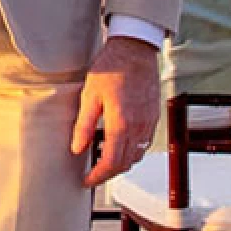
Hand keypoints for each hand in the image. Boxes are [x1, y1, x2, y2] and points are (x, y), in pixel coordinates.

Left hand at [70, 33, 160, 187]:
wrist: (135, 50)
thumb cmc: (111, 67)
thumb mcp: (90, 95)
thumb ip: (84, 125)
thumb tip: (77, 149)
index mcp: (121, 123)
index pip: (111, 162)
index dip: (98, 176)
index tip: (88, 181)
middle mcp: (138, 127)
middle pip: (125, 164)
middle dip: (109, 173)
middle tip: (94, 174)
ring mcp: (149, 123)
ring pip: (137, 156)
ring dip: (121, 164)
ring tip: (105, 161)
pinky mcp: (154, 117)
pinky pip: (145, 144)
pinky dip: (133, 151)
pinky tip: (121, 145)